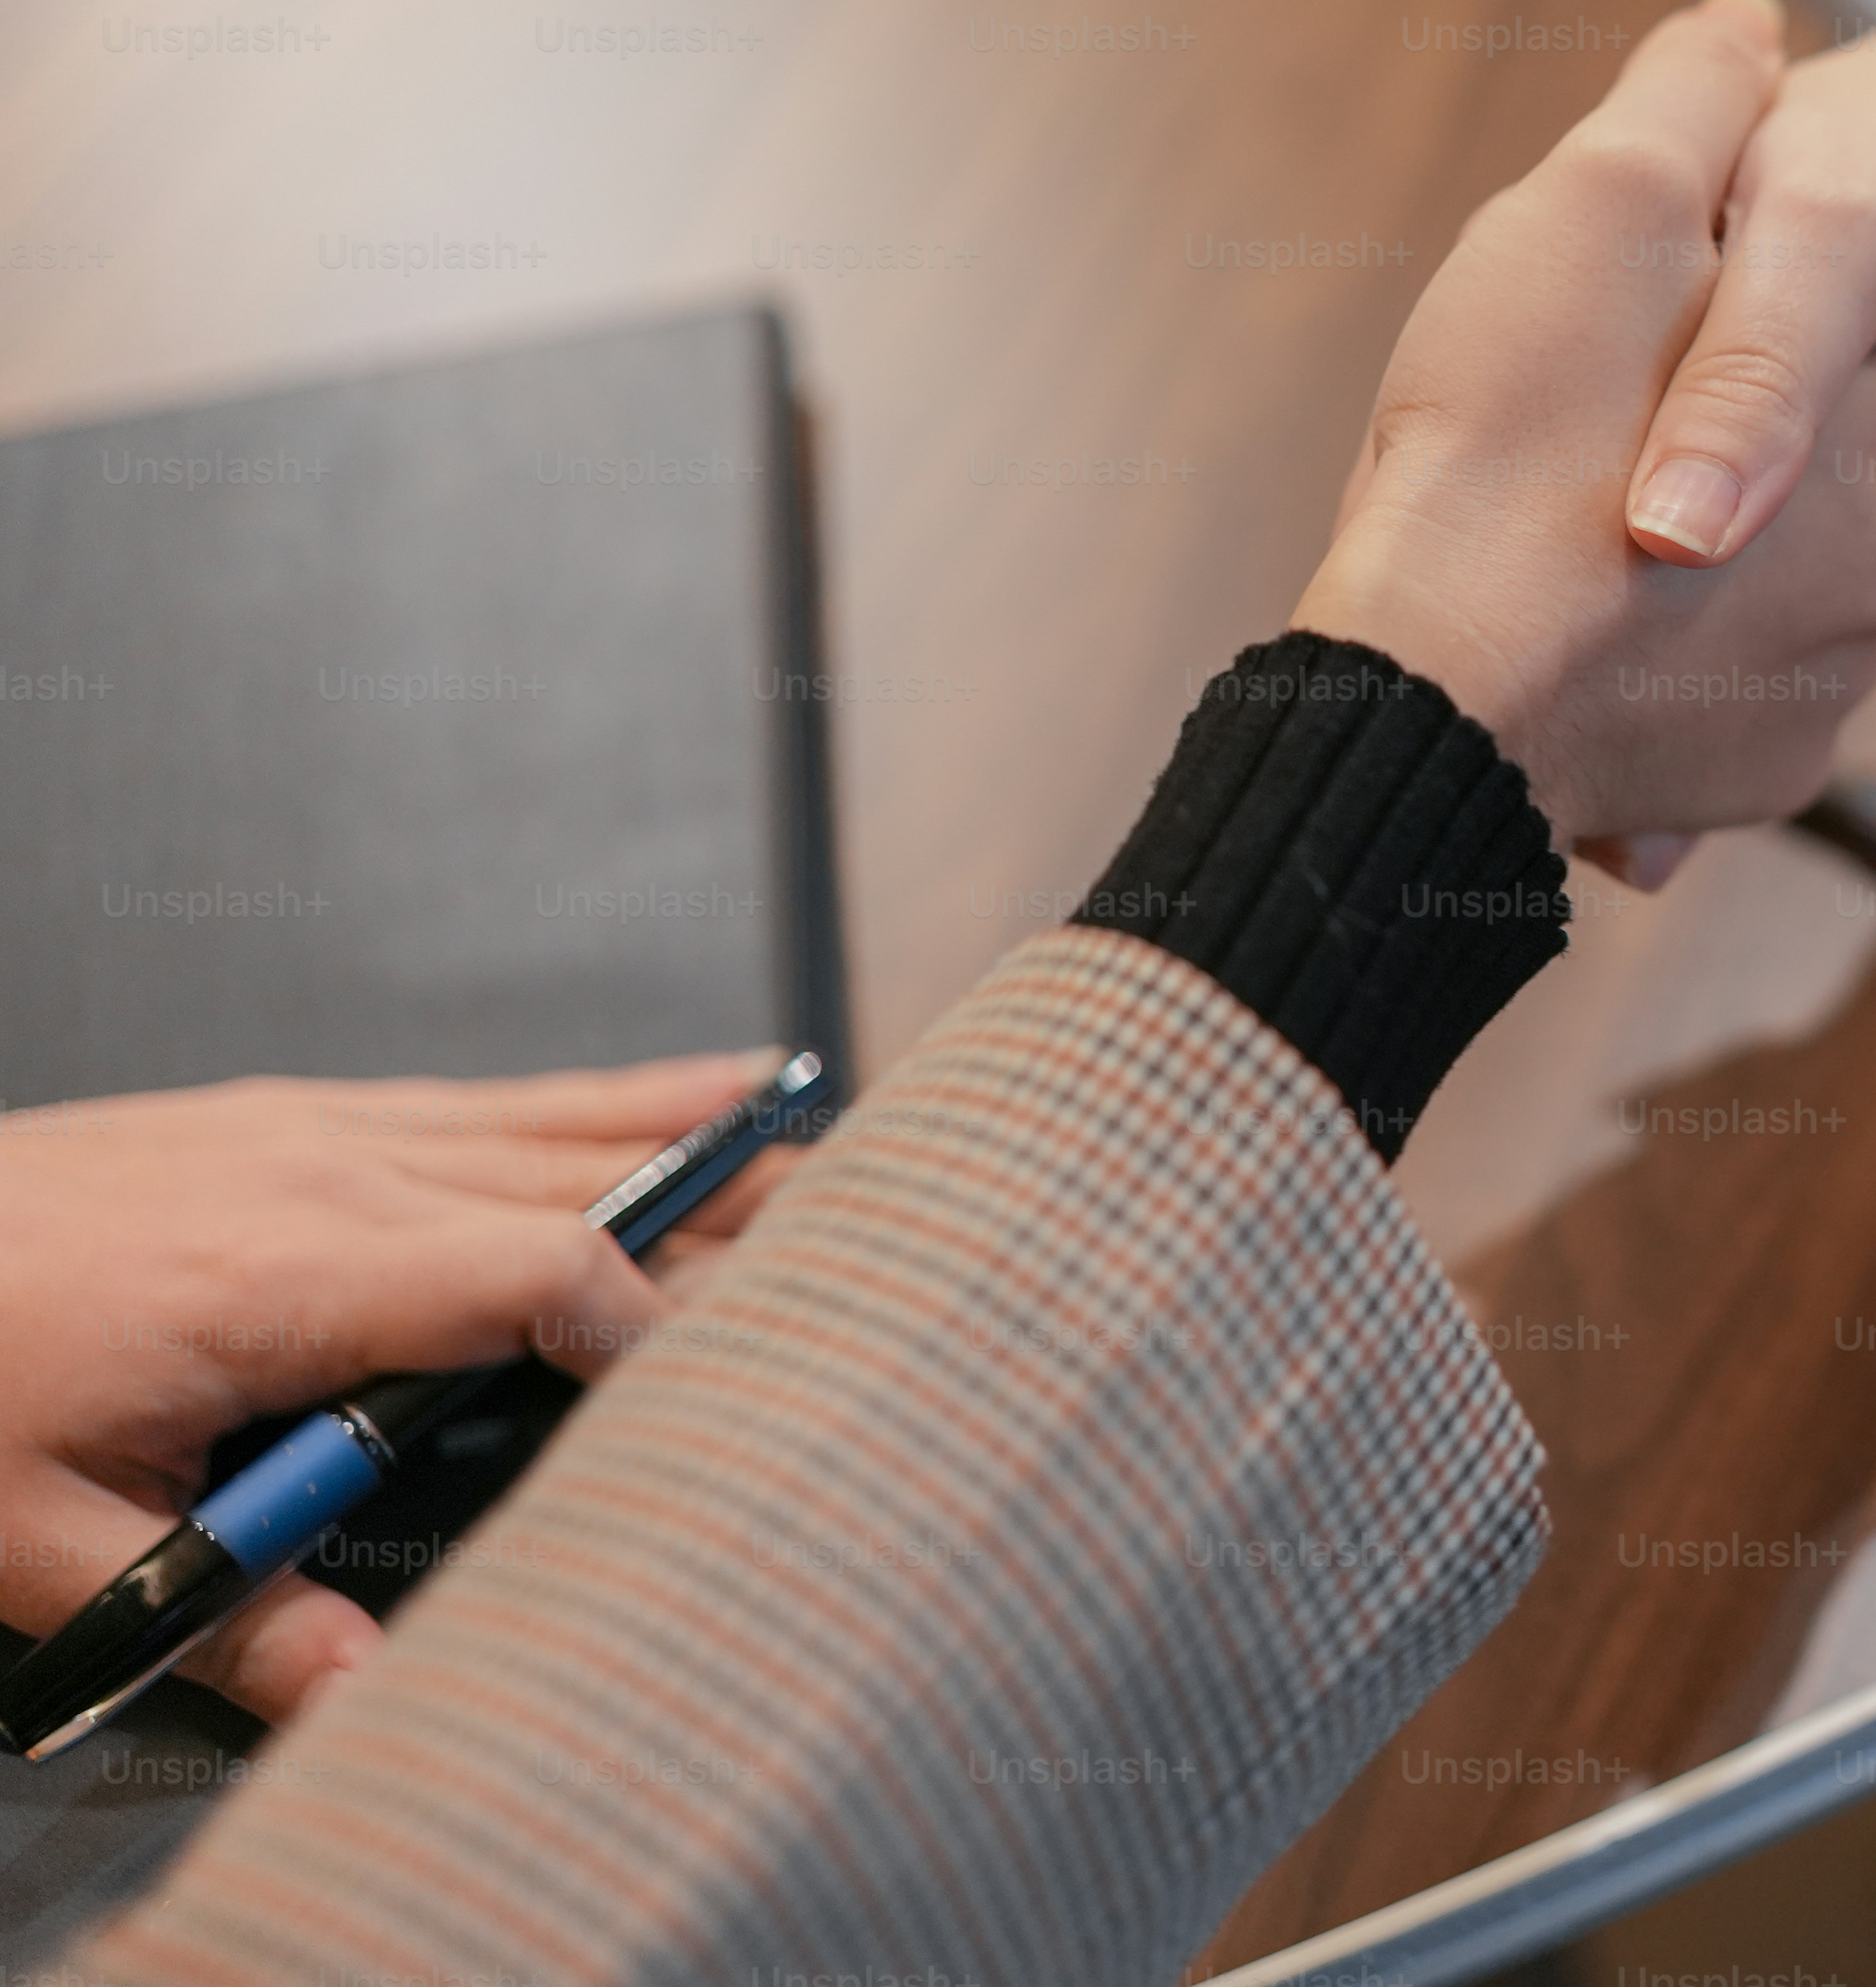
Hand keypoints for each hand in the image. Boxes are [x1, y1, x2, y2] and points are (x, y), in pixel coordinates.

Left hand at [0, 1051, 789, 1729]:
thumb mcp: (33, 1542)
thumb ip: (215, 1613)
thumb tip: (366, 1698)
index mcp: (284, 1273)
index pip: (529, 1271)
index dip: (641, 1323)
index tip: (713, 1389)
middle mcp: (329, 1173)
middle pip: (580, 1176)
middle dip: (731, 1210)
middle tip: (877, 1223)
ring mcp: (318, 1129)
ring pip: (553, 1121)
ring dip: (694, 1133)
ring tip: (827, 1138)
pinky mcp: (296, 1117)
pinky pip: (491, 1100)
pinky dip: (603, 1100)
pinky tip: (675, 1092)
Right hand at [1295, 0, 1875, 846]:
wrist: (1425, 694)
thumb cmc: (1521, 438)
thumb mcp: (1607, 210)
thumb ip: (1695, 106)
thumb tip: (1744, 21)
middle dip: (1823, 465)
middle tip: (1667, 424)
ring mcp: (1831, 695)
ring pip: (1813, 610)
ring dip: (1738, 578)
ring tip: (1596, 538)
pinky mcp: (1744, 788)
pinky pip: (1729, 714)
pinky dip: (1671, 683)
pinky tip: (1575, 640)